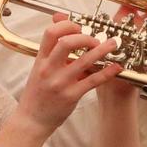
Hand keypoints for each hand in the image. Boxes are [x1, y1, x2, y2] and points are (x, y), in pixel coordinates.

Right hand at [12, 14, 124, 134]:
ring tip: (113, 44)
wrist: (31, 121)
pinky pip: (93, 80)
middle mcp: (49, 69)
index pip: (50, 33)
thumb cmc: (36, 96)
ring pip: (85, 60)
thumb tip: (67, 39)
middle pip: (67, 42)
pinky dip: (107, 72)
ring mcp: (60, 83)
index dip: (66, 25)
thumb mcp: (38, 71)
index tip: (77, 27)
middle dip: (85, 37)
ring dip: (102, 50)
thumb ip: (51, 55)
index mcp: (40, 60)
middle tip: (95, 39)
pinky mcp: (71, 96)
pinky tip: (116, 67)